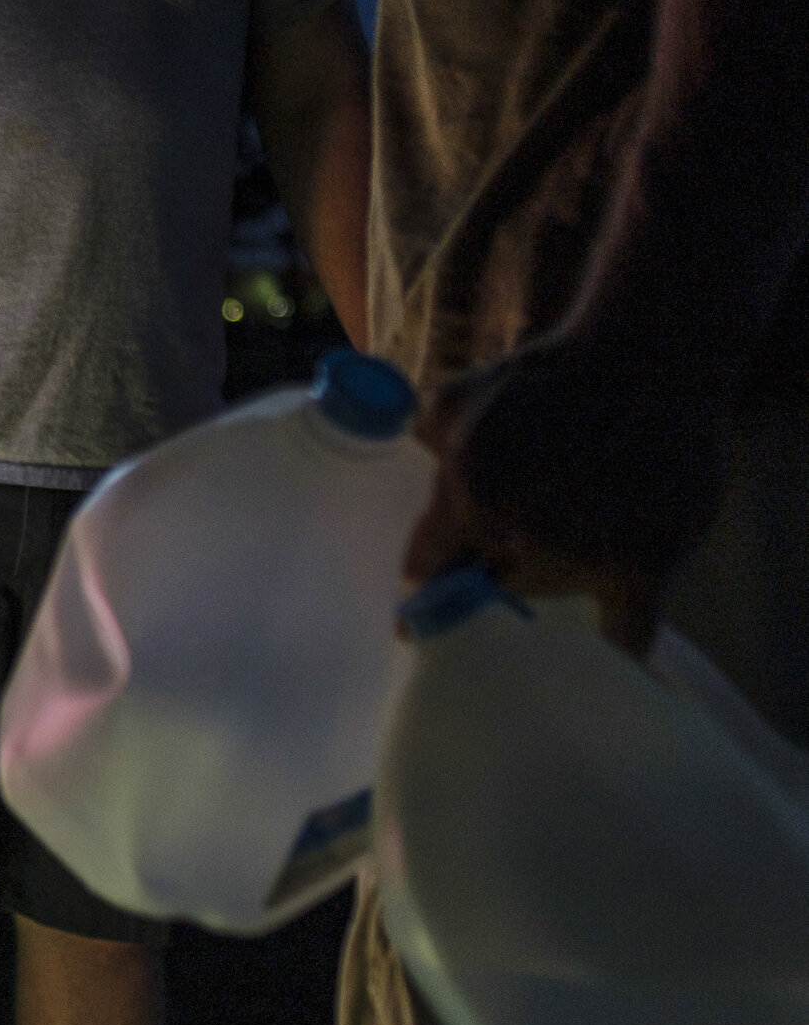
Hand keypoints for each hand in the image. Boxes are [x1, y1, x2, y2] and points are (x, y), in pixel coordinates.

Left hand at [403, 341, 674, 653]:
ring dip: (545, 581)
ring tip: (561, 536)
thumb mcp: (452, 402)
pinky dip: (612, 649)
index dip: (419, 602)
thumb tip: (371, 473)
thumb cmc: (545, 377)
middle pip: (488, 588)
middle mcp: (528, 536)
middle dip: (486, 575)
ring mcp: (589, 557)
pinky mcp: (648, 567)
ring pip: (547, 599)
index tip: (409, 628)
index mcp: (472, 495)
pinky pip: (628, 633)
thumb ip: (409, 448)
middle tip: (502, 550)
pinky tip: (596, 666)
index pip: (429, 572)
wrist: (653, 358)